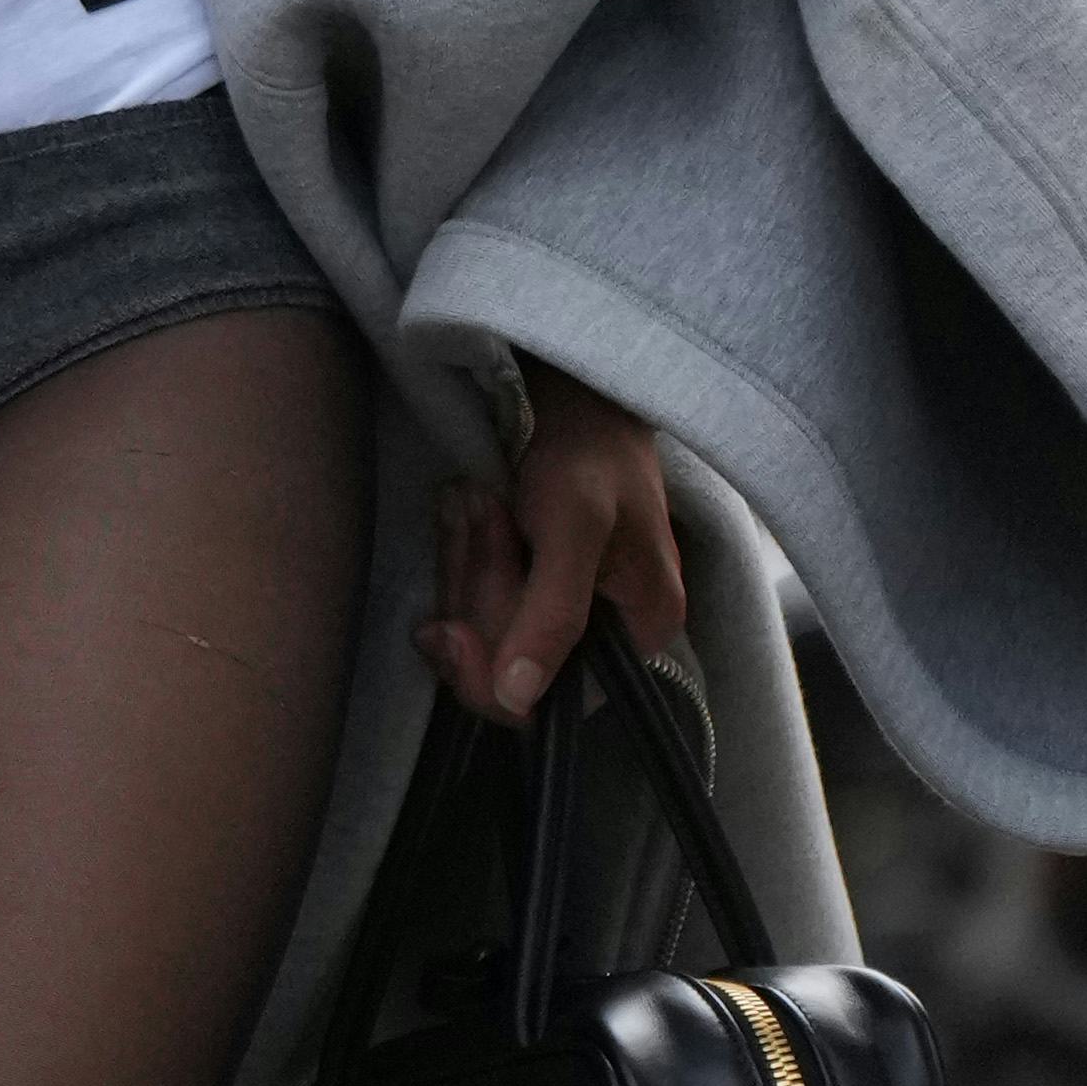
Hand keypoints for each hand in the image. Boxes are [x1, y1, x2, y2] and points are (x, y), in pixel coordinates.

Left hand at [425, 375, 686, 732]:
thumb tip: (518, 699)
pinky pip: (465, 591)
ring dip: (463, 558)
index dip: (488, 673)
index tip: (451, 626)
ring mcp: (554, 604)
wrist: (567, 384)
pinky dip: (456, 548)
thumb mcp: (575, 527)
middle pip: (502, 661)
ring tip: (479, 495)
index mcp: (635, 632)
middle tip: (486, 510)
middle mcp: (598, 630)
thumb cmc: (588, 447)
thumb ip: (553, 613)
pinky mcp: (518, 577)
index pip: (549, 702)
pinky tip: (465, 504)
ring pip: (477, 624)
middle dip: (477, 587)